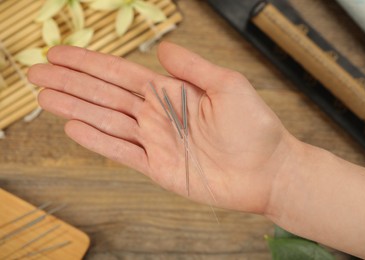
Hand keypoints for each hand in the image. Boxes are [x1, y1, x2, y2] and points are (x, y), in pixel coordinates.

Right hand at [28, 42, 296, 213]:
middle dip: (71, 83)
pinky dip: (98, 141)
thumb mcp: (227, 85)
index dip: (89, 64)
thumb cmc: (254, 127)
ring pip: (106, 120)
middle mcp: (157, 115)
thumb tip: (161, 49)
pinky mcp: (158, 168)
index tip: (60, 54)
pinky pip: (122, 152)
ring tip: (45, 97)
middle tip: (37, 73)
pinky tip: (74, 127)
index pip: (120, 74)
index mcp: (170, 92)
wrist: (267, 170)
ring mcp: (155, 141)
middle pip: (104, 95)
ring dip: (75, 108)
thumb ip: (192, 67)